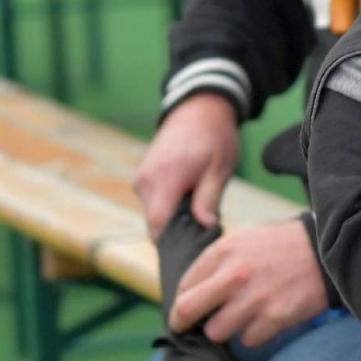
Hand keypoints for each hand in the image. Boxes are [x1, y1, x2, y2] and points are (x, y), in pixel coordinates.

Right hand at [133, 93, 240, 239]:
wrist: (199, 108)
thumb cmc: (214, 137)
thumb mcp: (220, 168)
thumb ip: (209, 200)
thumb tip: (205, 229)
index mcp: (166, 179)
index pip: (158, 227)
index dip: (174, 245)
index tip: (195, 251)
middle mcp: (146, 181)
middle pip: (155, 224)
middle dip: (178, 232)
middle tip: (205, 228)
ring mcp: (141, 178)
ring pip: (154, 215)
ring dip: (174, 217)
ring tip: (199, 205)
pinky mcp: (142, 177)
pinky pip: (152, 203)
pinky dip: (168, 206)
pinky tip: (189, 196)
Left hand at [170, 220, 328, 347]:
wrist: (328, 250)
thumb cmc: (282, 247)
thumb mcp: (245, 241)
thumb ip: (216, 264)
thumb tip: (189, 296)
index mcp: (224, 250)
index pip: (183, 287)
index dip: (184, 302)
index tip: (190, 310)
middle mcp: (235, 274)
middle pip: (186, 311)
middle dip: (185, 323)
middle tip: (192, 328)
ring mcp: (254, 297)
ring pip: (216, 332)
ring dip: (227, 329)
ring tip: (242, 317)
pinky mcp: (274, 317)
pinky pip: (247, 340)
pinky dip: (254, 334)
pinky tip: (266, 318)